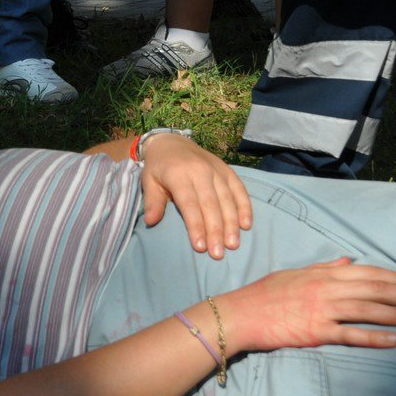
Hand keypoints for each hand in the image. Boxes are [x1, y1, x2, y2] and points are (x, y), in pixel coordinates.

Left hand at [139, 133, 251, 259]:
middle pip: (211, 205)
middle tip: (218, 253)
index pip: (190, 204)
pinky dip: (244, 207)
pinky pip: (239, 189)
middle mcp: (200, 171)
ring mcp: (216, 170)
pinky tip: (246, 225)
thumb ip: (153, 201)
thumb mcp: (148, 181)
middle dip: (216, 231)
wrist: (172, 142)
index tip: (200, 247)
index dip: (196, 226)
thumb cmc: (159, 168)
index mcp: (178, 175)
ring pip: (227, 199)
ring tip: (233, 244)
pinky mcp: (227, 170)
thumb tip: (151, 222)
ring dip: (232, 223)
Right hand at [220, 258, 395, 353]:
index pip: (371, 273)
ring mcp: (322, 310)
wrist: (239, 314)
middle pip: (377, 289)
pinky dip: (374, 337)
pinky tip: (394, 340)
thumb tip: (348, 261)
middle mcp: (327, 288)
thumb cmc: (265, 294)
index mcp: (324, 274)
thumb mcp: (295, 274)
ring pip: (369, 310)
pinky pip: (351, 334)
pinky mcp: (315, 331)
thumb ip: (325, 268)